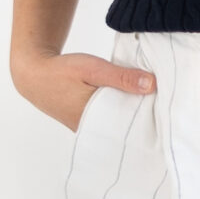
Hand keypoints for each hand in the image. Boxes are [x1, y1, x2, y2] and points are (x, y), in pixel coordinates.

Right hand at [12, 48, 155, 130]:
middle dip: (142, 117)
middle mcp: (91, 129)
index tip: (166, 110)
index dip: (148, 118)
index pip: (129, 126)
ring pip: (116, 123)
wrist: (33, 75)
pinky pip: (107, 119)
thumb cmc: (61, 71)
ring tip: (150, 103)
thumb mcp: (93, 69)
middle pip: (125, 126)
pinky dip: (117, 110)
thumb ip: (121, 77)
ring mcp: (87, 127)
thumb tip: (152, 85)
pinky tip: (129, 101)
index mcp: (94, 121)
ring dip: (129, 113)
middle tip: (163, 107)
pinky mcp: (84, 121)